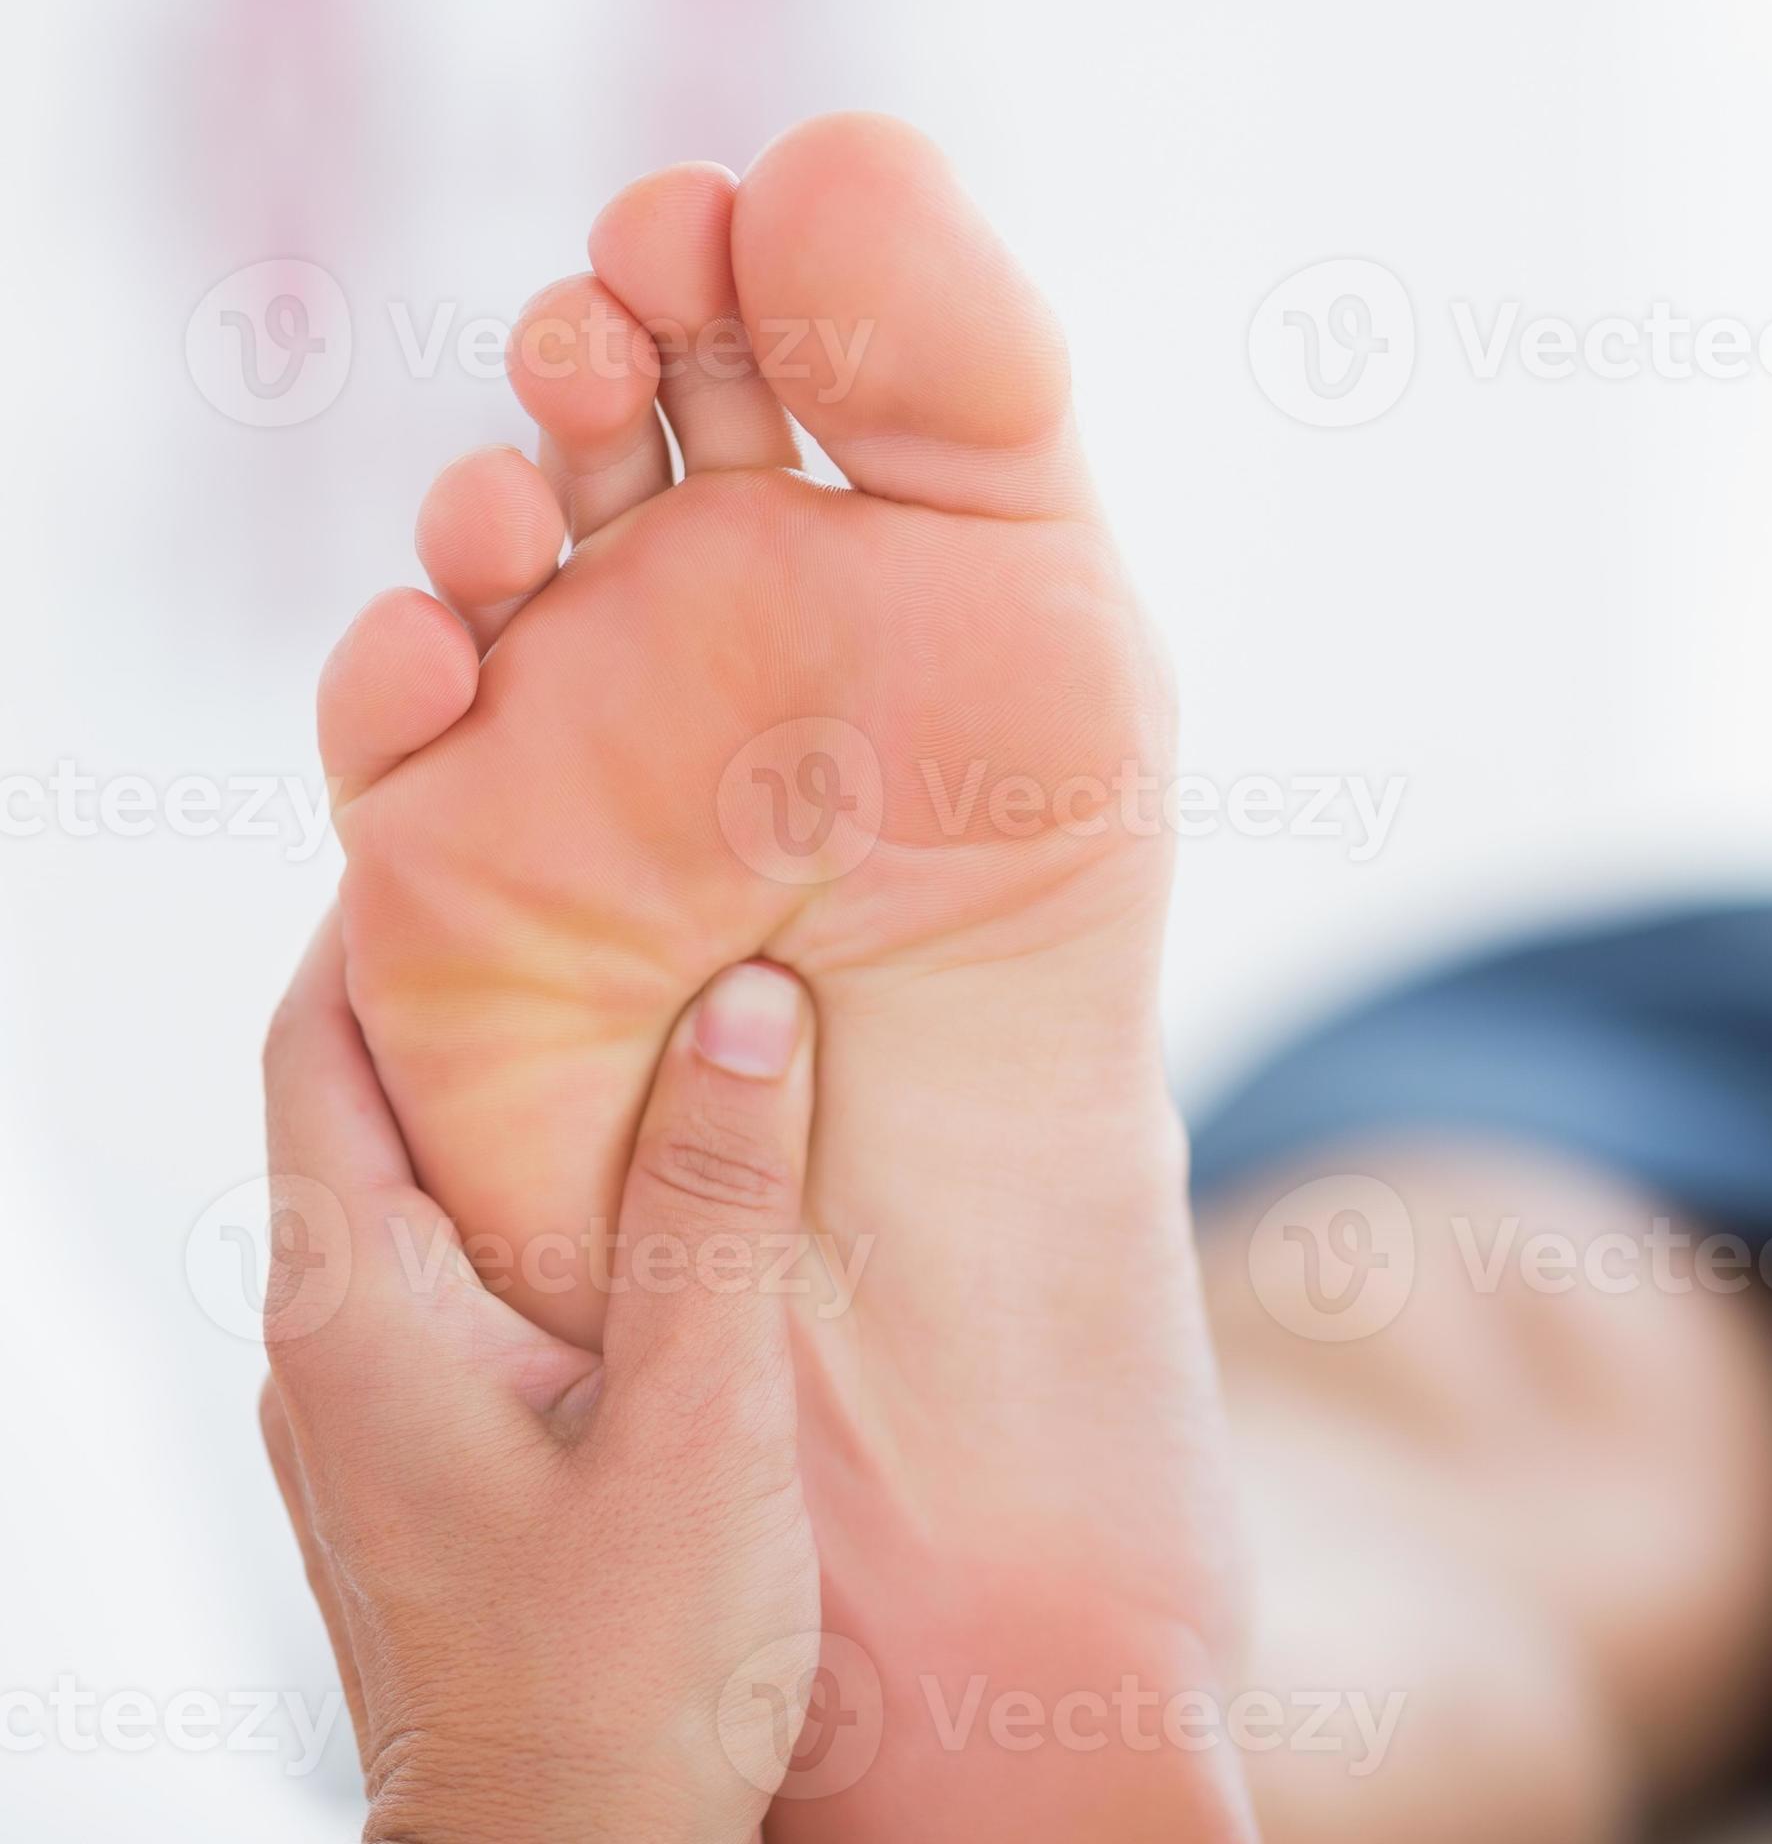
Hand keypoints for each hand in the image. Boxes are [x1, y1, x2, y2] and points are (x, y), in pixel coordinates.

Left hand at [257, 917, 823, 1843]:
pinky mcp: (421, 1459)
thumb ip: (711, 1211)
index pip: (321, 1040)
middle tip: (606, 871)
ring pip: (413, 1186)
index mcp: (354, 1311)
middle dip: (470, 976)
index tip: (496, 800)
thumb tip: (745, 1008)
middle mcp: (324, 1344)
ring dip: (509, 1085)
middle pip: (361, 1095)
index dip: (387, 909)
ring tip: (649, 999)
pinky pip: (453, 1272)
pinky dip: (532, 1188)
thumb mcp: (693, 1427)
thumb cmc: (620, 1676)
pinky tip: (650, 1183)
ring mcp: (362, 1408)